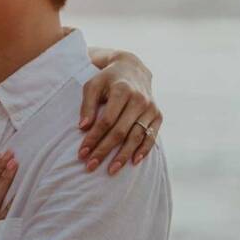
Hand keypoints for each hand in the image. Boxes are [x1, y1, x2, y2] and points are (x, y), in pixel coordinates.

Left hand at [79, 52, 161, 174]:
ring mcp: (150, 108)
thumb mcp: (92, 85)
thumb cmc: (107, 80)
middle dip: (104, 151)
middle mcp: (139, 99)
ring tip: (111, 170)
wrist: (132, 69)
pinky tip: (134, 162)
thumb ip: (87, 105)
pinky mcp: (158, 115)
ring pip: (136, 136)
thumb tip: (83, 127)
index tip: (82, 153)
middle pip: (120, 131)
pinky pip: (152, 136)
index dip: (94, 138)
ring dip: (123, 155)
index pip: (106, 120)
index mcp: (122, 90)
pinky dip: (144, 150)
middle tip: (90, 166)